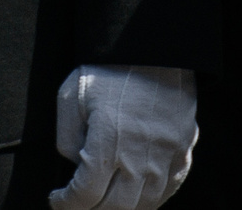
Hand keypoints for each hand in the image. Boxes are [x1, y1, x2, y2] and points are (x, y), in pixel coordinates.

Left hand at [49, 65, 196, 209]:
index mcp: (107, 140)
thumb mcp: (71, 95)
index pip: (85, 194)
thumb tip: (74, 165)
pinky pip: (169, 188)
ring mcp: (166, 156)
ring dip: (121, 208)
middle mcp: (139, 155)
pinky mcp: (184, 150)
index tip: (57, 199)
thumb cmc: (108, 69)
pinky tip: (135, 196)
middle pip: (115, 207)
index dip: (67, 203)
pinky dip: (150, 199)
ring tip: (104, 203)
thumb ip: (67, 137)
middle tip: (79, 204)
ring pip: (144, 203)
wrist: (153, 48)